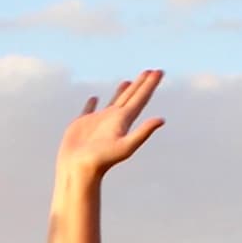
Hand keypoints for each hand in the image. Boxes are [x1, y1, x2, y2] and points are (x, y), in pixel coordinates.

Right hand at [55, 69, 166, 189]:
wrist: (79, 171)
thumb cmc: (101, 160)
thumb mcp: (125, 146)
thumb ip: (143, 132)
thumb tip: (162, 120)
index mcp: (124, 121)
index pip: (141, 99)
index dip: (150, 85)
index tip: (159, 71)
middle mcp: (114, 120)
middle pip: (131, 97)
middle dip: (141, 84)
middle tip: (151, 71)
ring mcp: (98, 122)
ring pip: (113, 102)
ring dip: (122, 92)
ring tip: (129, 81)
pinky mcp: (82, 125)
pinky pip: (88, 110)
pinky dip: (92, 103)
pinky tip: (95, 98)